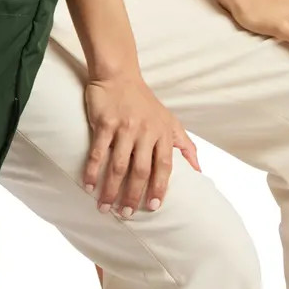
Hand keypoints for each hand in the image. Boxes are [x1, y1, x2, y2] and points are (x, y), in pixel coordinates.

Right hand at [82, 72, 200, 218]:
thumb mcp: (170, 120)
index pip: (164, 167)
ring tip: (104, 207)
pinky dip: (93, 171)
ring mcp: (124, 127)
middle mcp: (145, 131)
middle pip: (140, 171)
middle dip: (133, 196)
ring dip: (111, 190)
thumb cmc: (144, 101)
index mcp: (162, 133)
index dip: (159, 189)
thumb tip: (199, 171)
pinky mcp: (105, 123)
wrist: (119, 74)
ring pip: (118, 166)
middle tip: (125, 214)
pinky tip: (88, 185)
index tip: (152, 208)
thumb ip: (185, 145)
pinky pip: (98, 152)